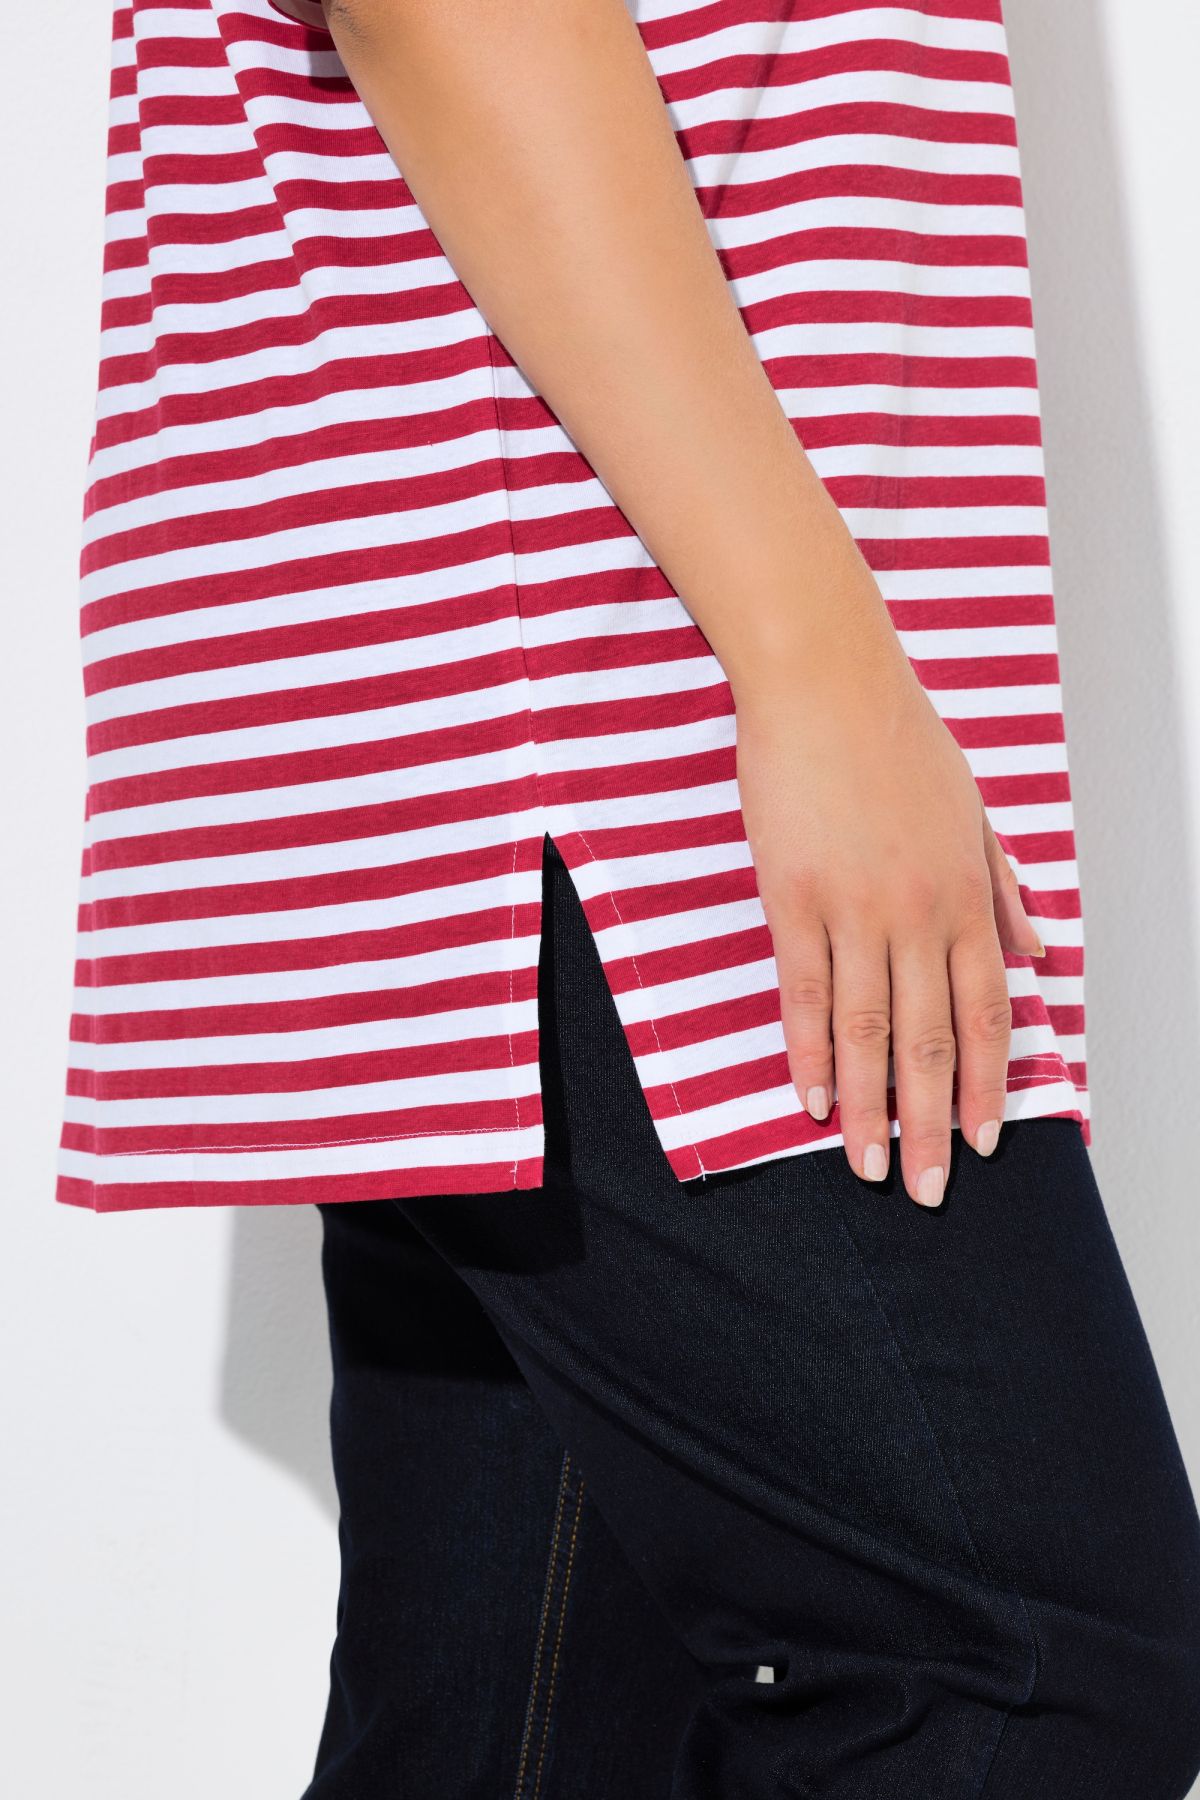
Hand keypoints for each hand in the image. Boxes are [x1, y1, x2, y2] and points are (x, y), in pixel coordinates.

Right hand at [732, 537, 1044, 1208]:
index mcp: (967, 896)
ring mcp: (856, 909)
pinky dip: (808, 1053)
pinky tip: (812, 1098)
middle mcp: (921, 914)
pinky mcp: (795, 898)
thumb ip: (1006, 889)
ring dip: (873, 1109)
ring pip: (868, 1032)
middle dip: (935, 1124)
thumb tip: (1039, 954)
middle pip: (932, 1040)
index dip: (989, 1084)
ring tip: (871, 1168)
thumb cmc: (899, 738)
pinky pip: (805, 993)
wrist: (827, 682)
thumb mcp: (975, 813)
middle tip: (931, 1190)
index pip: (988, 1012)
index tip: (986, 1142)